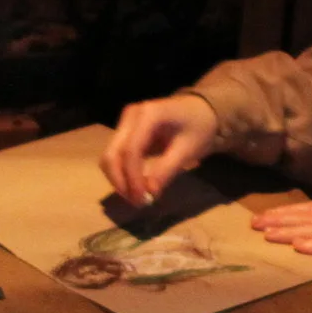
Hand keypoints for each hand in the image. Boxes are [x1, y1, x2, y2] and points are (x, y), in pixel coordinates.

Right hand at [101, 93, 219, 204]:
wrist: (201, 109)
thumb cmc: (199, 127)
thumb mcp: (188, 150)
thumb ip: (167, 170)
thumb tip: (149, 194)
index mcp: (148, 114)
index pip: (131, 150)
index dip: (132, 178)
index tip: (142, 200)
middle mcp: (131, 115)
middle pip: (112, 153)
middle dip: (120, 181)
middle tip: (137, 203)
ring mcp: (125, 122)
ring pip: (110, 156)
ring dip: (118, 179)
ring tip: (137, 197)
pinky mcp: (125, 132)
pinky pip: (116, 155)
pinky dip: (122, 173)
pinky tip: (135, 186)